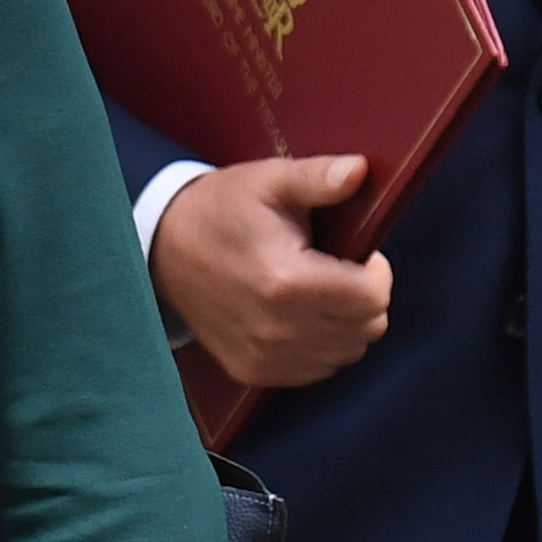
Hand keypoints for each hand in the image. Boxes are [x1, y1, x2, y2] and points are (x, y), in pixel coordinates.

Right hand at [149, 155, 393, 387]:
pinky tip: (301, 315)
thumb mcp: (270, 181)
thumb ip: (319, 178)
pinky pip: (317, 370)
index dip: (377, 272)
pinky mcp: (253, 371)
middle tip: (338, 269)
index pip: (373, 298)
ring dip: (346, 324)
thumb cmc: (222, 209)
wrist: (163, 249)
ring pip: (347, 353)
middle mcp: (277, 329)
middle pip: (367, 329)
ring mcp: (264, 356)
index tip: (357, 254)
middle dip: (365, 297)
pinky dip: (321, 345)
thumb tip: (361, 171)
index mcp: (287, 281)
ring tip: (319, 291)